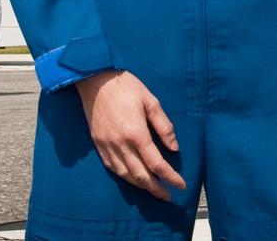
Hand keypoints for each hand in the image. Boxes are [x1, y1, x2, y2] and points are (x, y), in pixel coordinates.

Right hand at [75, 71, 184, 200]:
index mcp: (136, 133)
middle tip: (168, 195)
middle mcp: (120, 144)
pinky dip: (124, 177)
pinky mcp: (98, 145)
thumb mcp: (151, 101)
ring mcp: (107, 146)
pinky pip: (112, 168)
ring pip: (125, 175)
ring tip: (153, 190)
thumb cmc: (126, 87)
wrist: (95, 80)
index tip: (180, 185)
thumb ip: (163, 126)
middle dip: (156, 189)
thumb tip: (174, 148)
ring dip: (140, 186)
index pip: (156, 163)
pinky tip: (132, 178)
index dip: (170, 177)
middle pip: (140, 175)